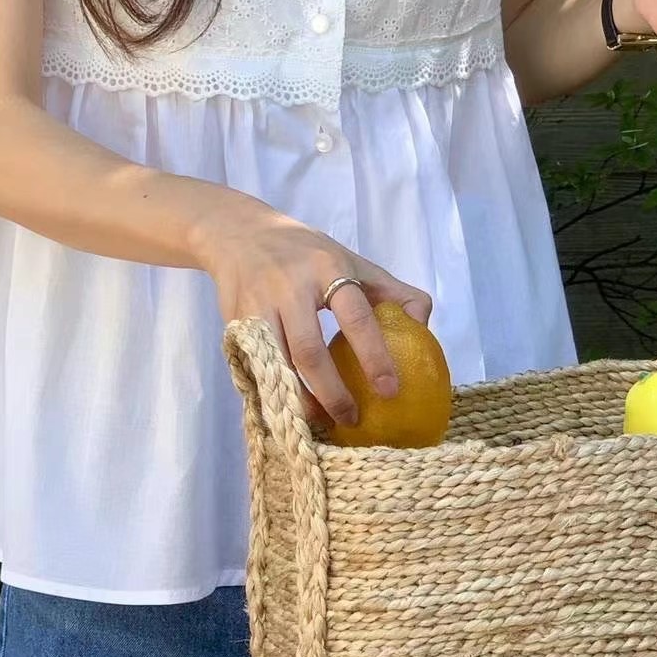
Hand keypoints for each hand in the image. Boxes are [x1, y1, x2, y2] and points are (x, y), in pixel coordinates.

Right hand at [193, 196, 431, 427]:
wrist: (240, 235)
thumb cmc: (308, 254)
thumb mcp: (352, 261)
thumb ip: (391, 290)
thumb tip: (422, 324)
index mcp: (327, 269)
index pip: (356, 316)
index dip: (375, 356)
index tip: (390, 390)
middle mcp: (290, 287)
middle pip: (310, 351)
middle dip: (332, 392)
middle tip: (352, 418)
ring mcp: (258, 306)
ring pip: (278, 365)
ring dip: (300, 399)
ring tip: (322, 421)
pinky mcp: (235, 322)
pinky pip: (257, 366)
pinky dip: (275, 391)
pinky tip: (291, 408)